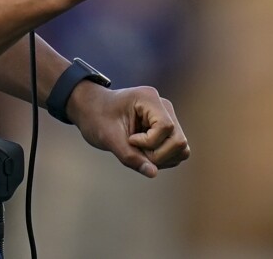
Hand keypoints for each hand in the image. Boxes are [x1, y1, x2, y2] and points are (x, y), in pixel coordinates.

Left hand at [65, 82, 190, 177]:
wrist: (92, 110)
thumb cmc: (96, 118)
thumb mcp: (108, 138)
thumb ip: (130, 156)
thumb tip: (153, 173)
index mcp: (149, 98)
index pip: (166, 127)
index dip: (150, 142)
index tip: (129, 140)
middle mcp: (163, 106)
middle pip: (178, 140)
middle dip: (158, 154)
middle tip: (134, 149)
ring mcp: (167, 117)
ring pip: (181, 148)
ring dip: (161, 158)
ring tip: (138, 152)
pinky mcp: (167, 130)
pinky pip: (176, 151)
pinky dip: (161, 158)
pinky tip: (142, 152)